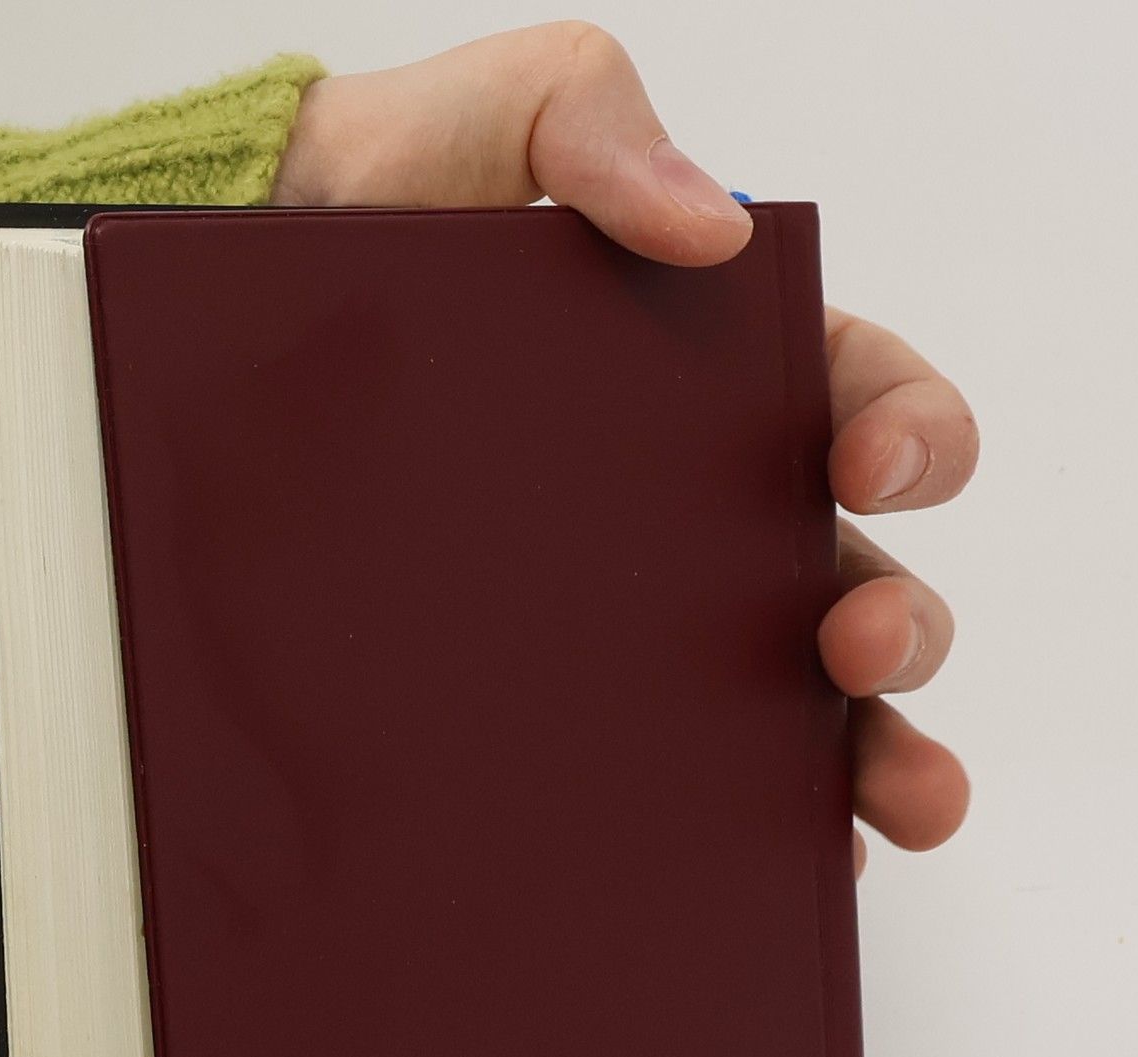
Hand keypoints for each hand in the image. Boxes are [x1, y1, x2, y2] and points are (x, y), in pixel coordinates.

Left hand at [274, 22, 975, 868]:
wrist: (228, 321)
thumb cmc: (380, 209)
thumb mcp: (489, 118)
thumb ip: (594, 120)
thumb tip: (712, 229)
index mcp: (723, 379)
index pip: (865, 403)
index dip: (909, 435)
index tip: (865, 464)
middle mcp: (705, 514)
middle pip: (856, 578)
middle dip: (900, 623)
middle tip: (858, 643)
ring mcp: (642, 622)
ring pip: (802, 705)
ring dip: (872, 756)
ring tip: (891, 801)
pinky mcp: (565, 700)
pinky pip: (685, 775)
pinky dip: (750, 820)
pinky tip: (770, 858)